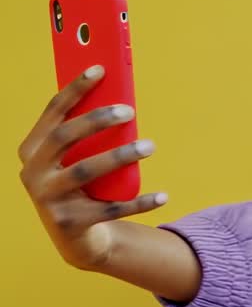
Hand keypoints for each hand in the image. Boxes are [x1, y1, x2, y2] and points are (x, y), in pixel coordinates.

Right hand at [17, 65, 166, 269]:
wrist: (76, 238)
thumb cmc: (82, 187)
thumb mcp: (80, 160)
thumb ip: (90, 136)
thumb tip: (122, 102)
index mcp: (33, 149)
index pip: (53, 112)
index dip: (75, 89)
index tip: (100, 69)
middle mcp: (33, 172)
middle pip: (65, 137)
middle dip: (96, 120)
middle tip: (129, 110)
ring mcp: (49, 199)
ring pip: (85, 171)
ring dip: (120, 156)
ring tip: (149, 146)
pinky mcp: (70, 223)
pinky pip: (110, 209)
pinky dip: (139, 202)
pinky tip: (163, 195)